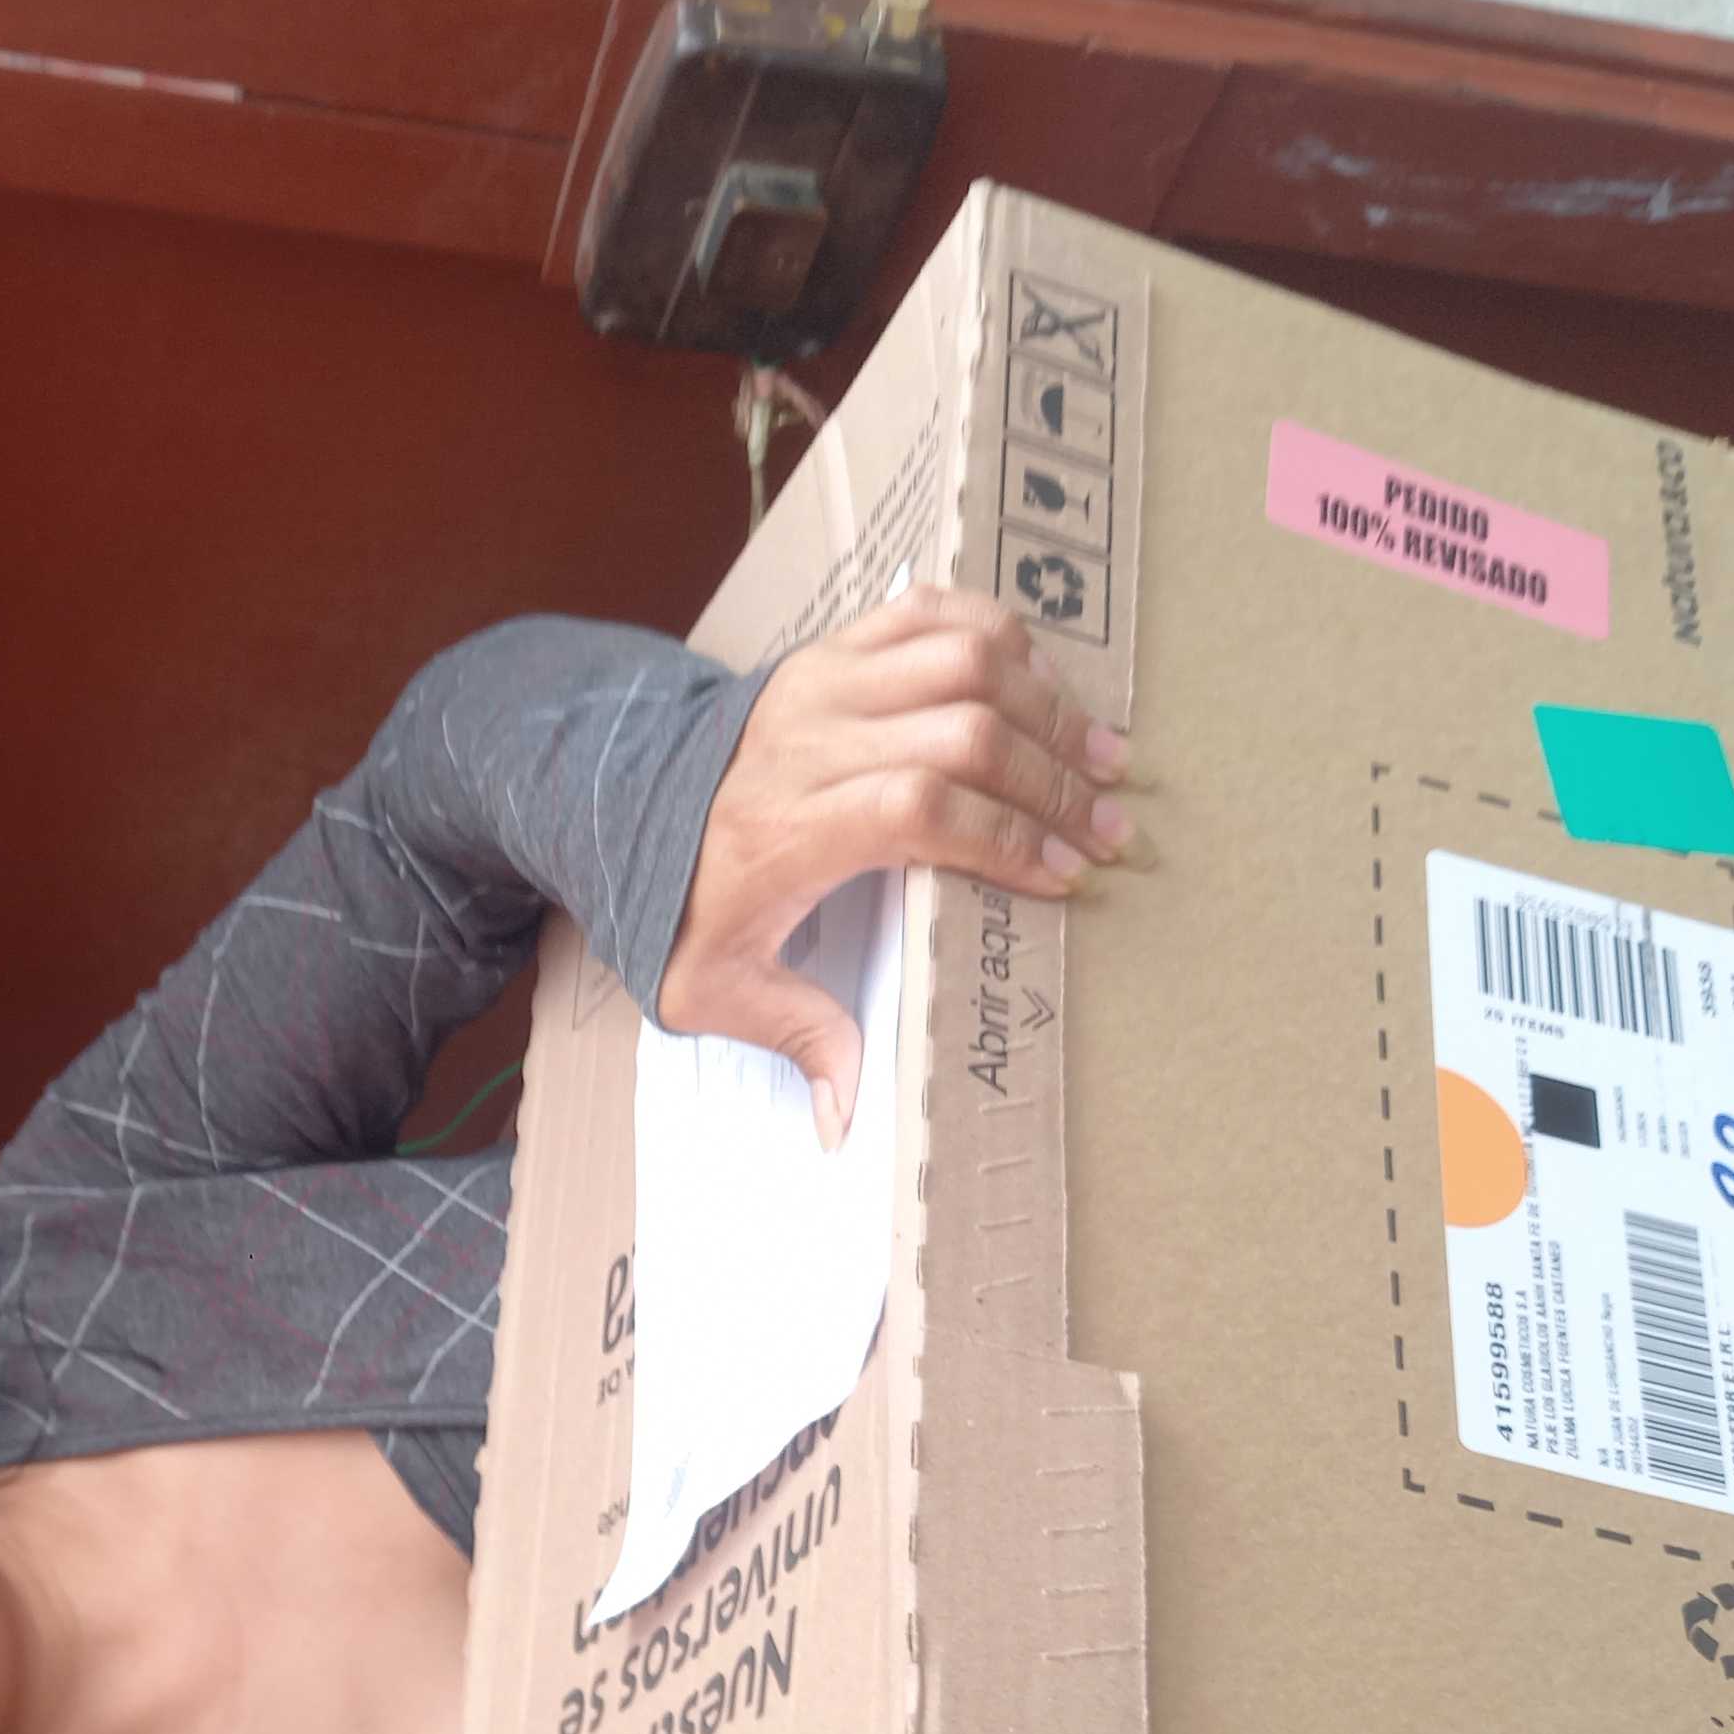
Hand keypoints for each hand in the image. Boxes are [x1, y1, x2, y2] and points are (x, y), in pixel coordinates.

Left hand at [656, 586, 1133, 1144]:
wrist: (624, 798)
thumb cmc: (681, 897)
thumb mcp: (711, 986)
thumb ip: (791, 1037)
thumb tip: (844, 1120)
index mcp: (787, 824)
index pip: (916, 806)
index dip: (1001, 837)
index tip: (1061, 877)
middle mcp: (811, 739)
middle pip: (961, 729)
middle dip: (1051, 782)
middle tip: (1109, 831)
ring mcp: (824, 680)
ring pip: (961, 660)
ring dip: (1047, 706)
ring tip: (1103, 758)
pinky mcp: (835, 647)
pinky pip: (932, 612)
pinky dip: (1000, 635)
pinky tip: (1044, 683)